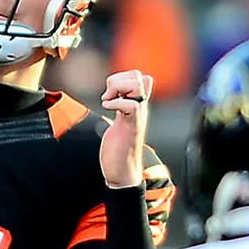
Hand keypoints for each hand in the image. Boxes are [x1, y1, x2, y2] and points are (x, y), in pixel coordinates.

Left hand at [99, 69, 153, 188]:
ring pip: (137, 85)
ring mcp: (137, 117)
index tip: (111, 93)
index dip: (123, 77)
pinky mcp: (132, 127)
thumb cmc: (119, 148)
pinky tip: (108, 110)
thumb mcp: (120, 121)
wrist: (123, 172)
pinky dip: (116, 103)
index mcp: (136, 105)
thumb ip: (122, 107)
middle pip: (139, 76)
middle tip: (109, 97)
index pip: (139, 76)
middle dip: (119, 80)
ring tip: (108, 102)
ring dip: (117, 89)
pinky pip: (131, 106)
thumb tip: (118, 98)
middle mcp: (140, 108)